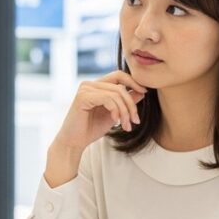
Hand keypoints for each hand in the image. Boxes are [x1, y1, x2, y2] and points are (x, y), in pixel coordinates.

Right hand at [44, 71, 146, 186]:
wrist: (74, 142)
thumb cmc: (91, 128)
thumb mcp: (114, 114)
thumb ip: (125, 102)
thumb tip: (141, 91)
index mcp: (96, 85)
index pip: (119, 75)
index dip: (133, 82)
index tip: (145, 93)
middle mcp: (89, 84)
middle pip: (120, 85)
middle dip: (131, 104)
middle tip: (135, 120)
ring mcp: (85, 89)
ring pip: (116, 93)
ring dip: (125, 111)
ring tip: (127, 126)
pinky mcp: (82, 97)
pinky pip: (107, 99)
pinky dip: (116, 111)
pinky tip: (115, 121)